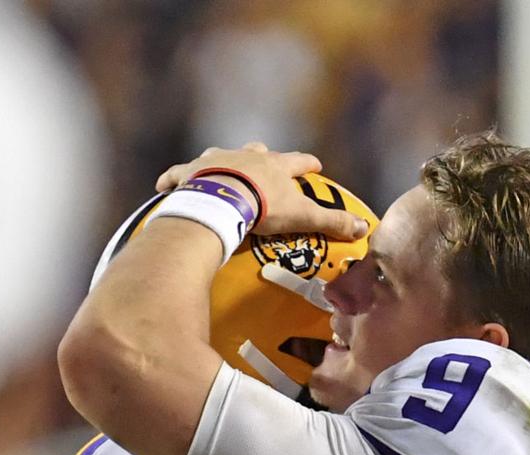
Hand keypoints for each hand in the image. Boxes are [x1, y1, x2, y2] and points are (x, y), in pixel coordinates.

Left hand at [155, 144, 370, 241]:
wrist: (224, 201)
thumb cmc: (266, 207)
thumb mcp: (303, 216)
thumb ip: (332, 222)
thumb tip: (364, 228)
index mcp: (275, 166)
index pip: (298, 161)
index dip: (307, 164)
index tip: (315, 165)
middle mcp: (246, 156)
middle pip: (258, 151)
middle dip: (263, 156)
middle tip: (263, 162)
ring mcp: (217, 160)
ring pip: (221, 155)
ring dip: (222, 162)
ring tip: (219, 170)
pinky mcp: (191, 172)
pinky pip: (180, 173)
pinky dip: (174, 178)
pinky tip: (166, 183)